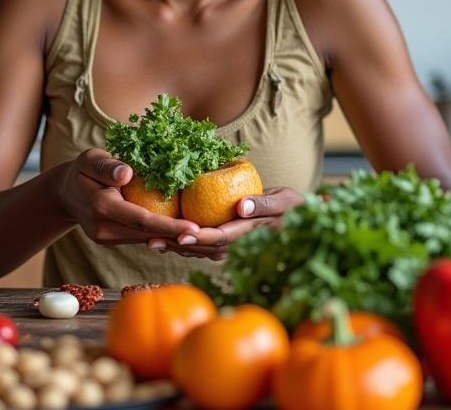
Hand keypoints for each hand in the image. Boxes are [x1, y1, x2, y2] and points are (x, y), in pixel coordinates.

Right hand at [56, 148, 199, 245]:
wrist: (65, 194)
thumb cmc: (81, 171)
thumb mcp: (89, 160)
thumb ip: (106, 166)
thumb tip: (126, 173)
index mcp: (101, 208)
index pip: (141, 220)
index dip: (169, 225)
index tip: (194, 229)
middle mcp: (105, 230)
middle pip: (150, 236)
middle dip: (182, 239)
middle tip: (216, 239)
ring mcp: (110, 239)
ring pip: (149, 240)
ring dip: (178, 241)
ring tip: (211, 241)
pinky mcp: (116, 240)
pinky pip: (145, 238)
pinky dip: (166, 237)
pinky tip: (191, 236)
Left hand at [146, 186, 303, 260]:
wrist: (299, 219)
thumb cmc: (293, 207)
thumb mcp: (285, 201)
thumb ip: (264, 204)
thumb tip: (241, 207)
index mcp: (250, 234)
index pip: (220, 238)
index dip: (200, 238)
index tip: (181, 234)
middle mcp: (238, 245)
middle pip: (203, 248)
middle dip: (178, 245)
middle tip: (152, 240)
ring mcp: (233, 247)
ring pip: (201, 250)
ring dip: (176, 247)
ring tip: (151, 240)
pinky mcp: (228, 243)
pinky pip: (204, 246)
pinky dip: (185, 243)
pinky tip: (166, 237)